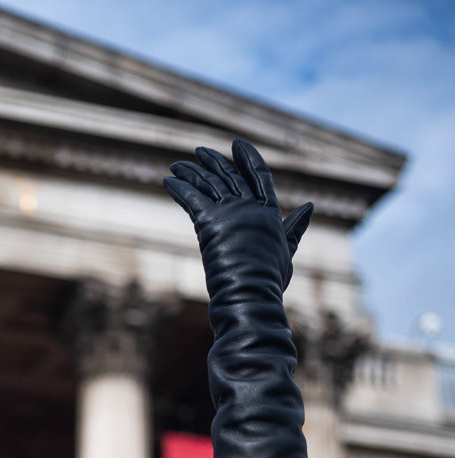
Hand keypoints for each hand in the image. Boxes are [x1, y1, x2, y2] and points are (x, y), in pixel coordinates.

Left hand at [164, 139, 311, 293]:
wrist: (252, 293)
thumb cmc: (270, 279)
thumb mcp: (287, 250)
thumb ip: (294, 228)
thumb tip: (309, 207)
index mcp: (269, 212)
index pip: (259, 176)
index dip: (248, 158)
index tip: (238, 144)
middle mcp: (248, 207)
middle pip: (229, 176)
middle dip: (213, 162)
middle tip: (199, 151)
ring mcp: (229, 213)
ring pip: (207, 184)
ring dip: (191, 172)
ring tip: (177, 165)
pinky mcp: (208, 222)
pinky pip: (191, 198)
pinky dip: (179, 188)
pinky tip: (168, 180)